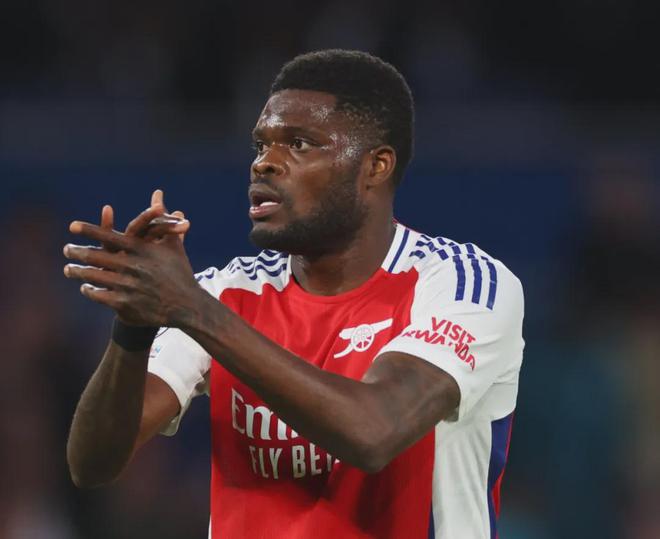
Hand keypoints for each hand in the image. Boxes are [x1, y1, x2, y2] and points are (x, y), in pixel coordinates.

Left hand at [63, 194, 200, 327]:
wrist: (187, 305)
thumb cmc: (179, 271)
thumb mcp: (171, 243)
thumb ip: (161, 217)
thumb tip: (158, 193)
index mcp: (142, 250)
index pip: (110, 236)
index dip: (90, 231)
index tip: (72, 226)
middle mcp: (133, 266)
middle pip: (96, 256)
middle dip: (77, 252)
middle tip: (66, 249)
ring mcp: (128, 286)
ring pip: (94, 276)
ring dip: (78, 272)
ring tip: (68, 268)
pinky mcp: (125, 304)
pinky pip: (99, 295)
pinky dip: (90, 290)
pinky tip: (85, 287)